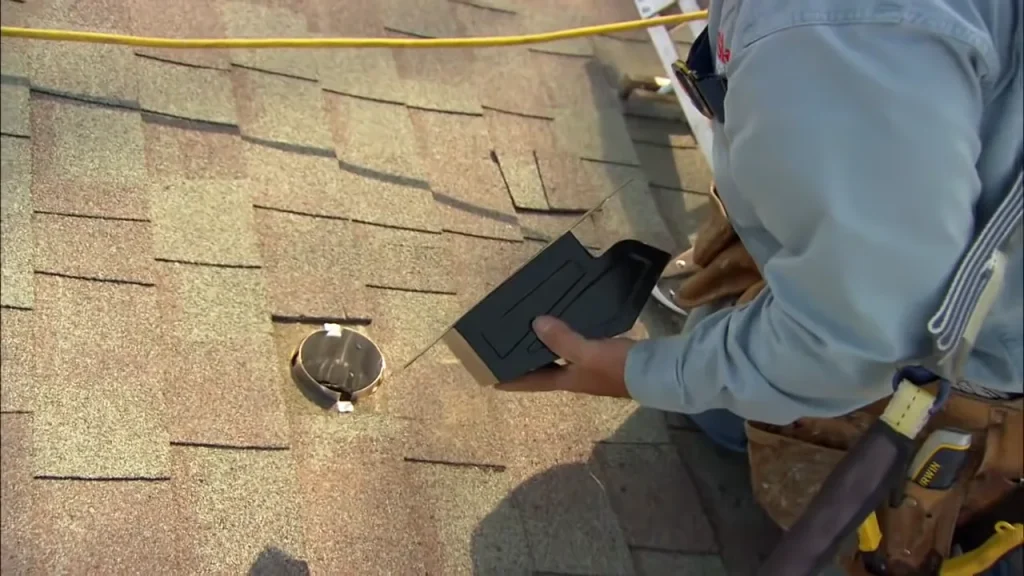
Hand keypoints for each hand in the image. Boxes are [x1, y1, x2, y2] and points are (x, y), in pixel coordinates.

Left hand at [496, 316, 634, 397]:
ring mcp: (590, 366)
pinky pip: (577, 344)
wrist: (656, 371)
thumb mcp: (587, 353)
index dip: (511, 380)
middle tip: (509, 341)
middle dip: (527, 358)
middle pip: (544, 367)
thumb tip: (536, 324)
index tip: (490, 378)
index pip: (532, 382)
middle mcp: (575, 376)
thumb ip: (562, 340)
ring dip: (546, 344)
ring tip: (532, 326)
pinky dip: (567, 335)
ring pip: (560, 355)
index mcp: (567, 380)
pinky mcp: (604, 355)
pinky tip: (566, 321)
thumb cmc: (618, 368)